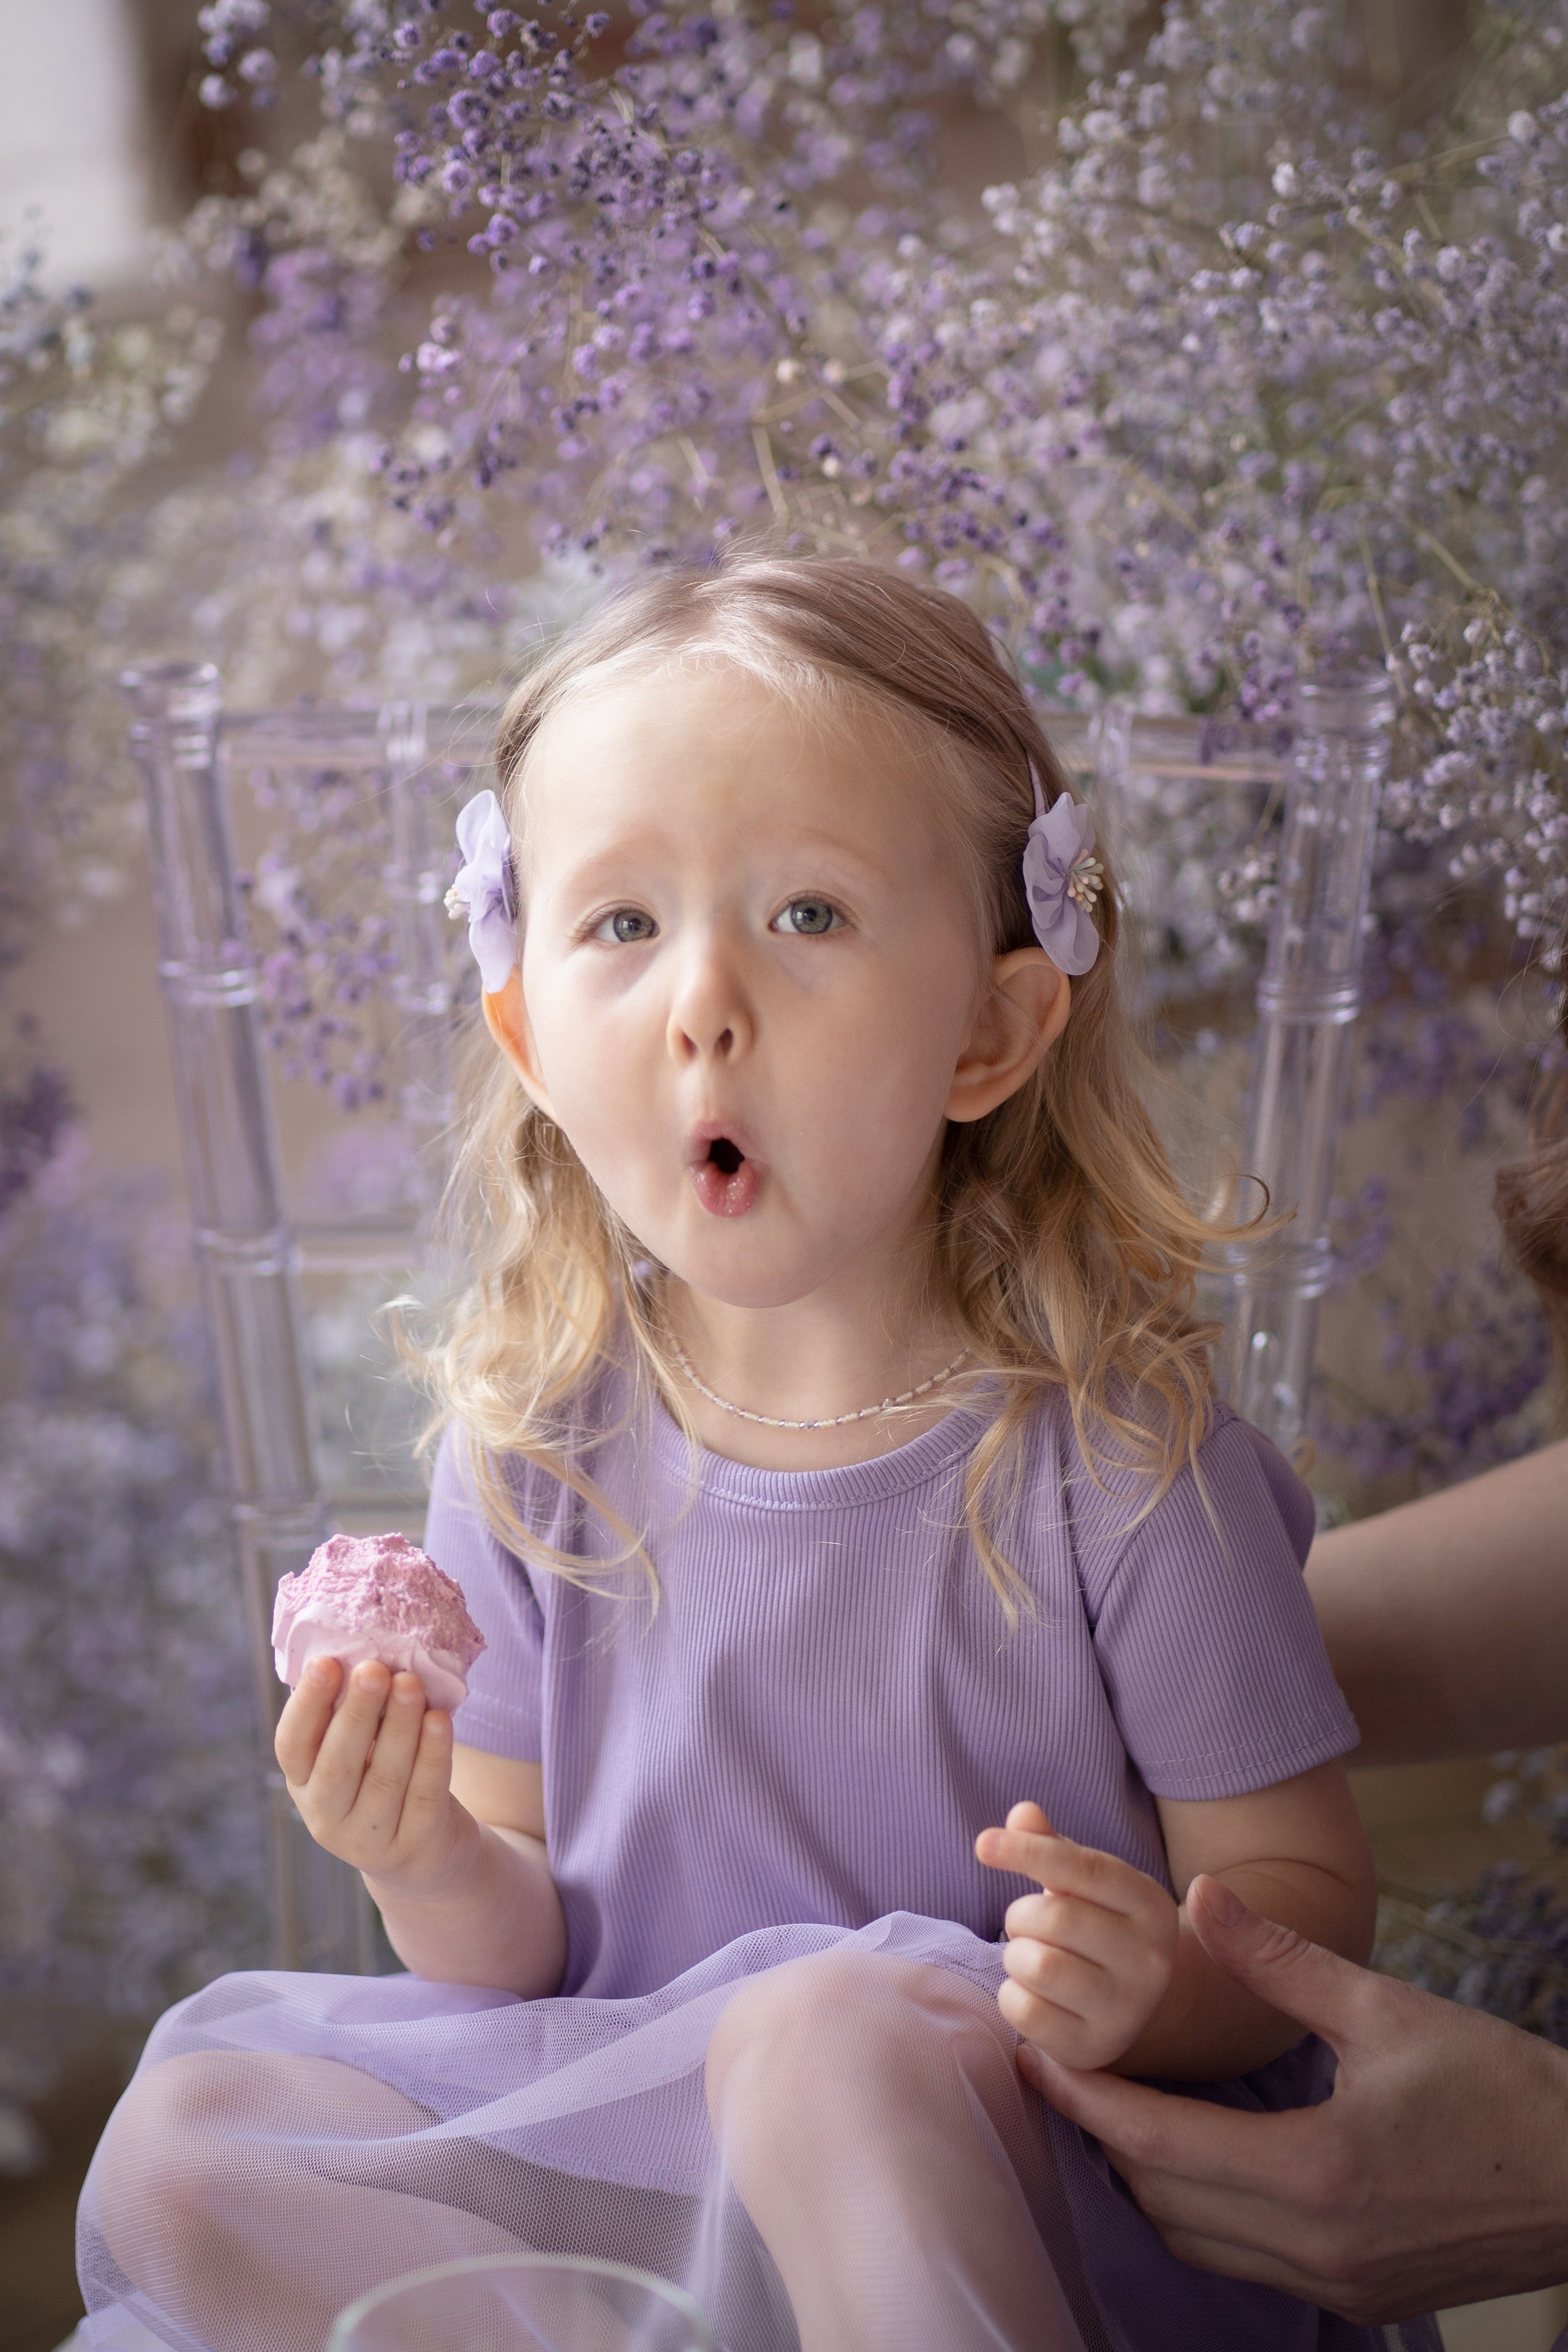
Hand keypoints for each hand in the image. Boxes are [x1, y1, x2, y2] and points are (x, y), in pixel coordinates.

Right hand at [275, 1655, 479, 1900]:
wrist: (424, 1854)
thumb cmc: (383, 1778)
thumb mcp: (357, 1752)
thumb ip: (350, 1712)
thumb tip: (359, 1646)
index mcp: (303, 1784)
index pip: (292, 1746)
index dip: (307, 1705)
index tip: (327, 1662)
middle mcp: (326, 1818)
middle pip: (337, 1764)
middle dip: (356, 1713)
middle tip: (374, 1668)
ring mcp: (370, 1841)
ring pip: (385, 1779)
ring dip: (399, 1727)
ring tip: (411, 1683)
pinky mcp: (416, 1847)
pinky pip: (424, 1796)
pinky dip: (433, 1755)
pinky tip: (441, 1720)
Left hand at [975, 1801, 1178, 2070]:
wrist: (1126, 2005)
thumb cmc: (1094, 1927)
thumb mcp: (1082, 1883)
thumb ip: (1052, 1846)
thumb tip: (1023, 1814)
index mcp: (1150, 1905)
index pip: (1084, 1868)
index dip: (1029, 1851)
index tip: (983, 1844)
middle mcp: (1150, 1959)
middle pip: (1055, 1918)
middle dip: (1020, 1915)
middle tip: (1025, 1925)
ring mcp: (1126, 2009)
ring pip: (1038, 1966)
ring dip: (1015, 1957)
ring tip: (1031, 1957)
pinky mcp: (1094, 2047)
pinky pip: (1025, 2013)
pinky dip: (1012, 1997)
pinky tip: (1031, 1994)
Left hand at [1023, 1873, 1567, 2322]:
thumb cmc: (1497, 2086)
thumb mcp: (1385, 2008)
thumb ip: (1280, 1961)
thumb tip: (1201, 1893)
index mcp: (1316, 2172)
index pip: (1160, 2146)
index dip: (1089, 2100)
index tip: (1034, 2056)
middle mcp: (1316, 2245)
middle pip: (1165, 2200)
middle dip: (1105, 2135)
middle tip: (1063, 2069)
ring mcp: (1337, 2281)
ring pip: (1198, 2241)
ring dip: (1148, 2180)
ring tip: (1115, 2107)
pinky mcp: (1359, 2293)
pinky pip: (1245, 2260)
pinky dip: (1200, 2213)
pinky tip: (1193, 2159)